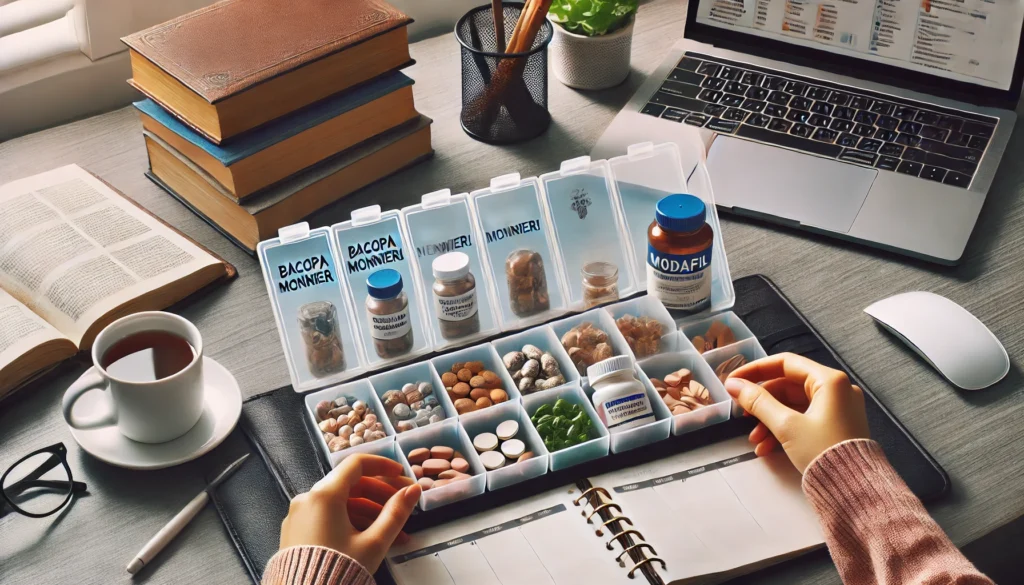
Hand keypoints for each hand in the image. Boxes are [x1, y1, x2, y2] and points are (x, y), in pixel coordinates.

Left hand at [279, 454, 420, 571]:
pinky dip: (350, 521)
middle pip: (350, 485)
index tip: (400, 474)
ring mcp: (299, 516)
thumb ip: (396, 513)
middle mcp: (307, 499)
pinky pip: (327, 517)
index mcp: (324, 495)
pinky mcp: (296, 532)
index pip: (356, 464)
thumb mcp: (373, 543)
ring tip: (394, 531)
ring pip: (340, 503)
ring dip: (369, 512)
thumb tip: (413, 491)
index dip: (382, 465)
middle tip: (403, 503)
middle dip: (380, 494)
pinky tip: (371, 538)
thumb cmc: (338, 572)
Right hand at [723, 353, 868, 473]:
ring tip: (754, 439)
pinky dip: (783, 429)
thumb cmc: (826, 454)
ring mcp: (837, 409)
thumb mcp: (786, 426)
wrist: (854, 491)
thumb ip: (758, 402)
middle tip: (742, 412)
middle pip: (788, 386)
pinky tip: (767, 447)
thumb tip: (735, 385)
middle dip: (762, 403)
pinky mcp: (835, 426)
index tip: (735, 380)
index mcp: (830, 381)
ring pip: (793, 405)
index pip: (785, 363)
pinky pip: (803, 419)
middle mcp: (837, 390)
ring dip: (769, 420)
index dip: (755, 370)